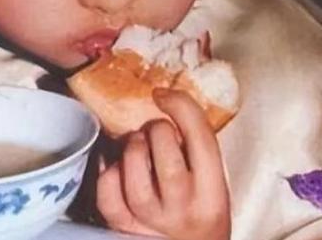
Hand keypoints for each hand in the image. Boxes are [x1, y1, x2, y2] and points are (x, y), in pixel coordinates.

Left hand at [96, 88, 230, 239]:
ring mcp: (153, 224)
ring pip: (135, 175)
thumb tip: (167, 104)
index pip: (202, 138)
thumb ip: (196, 153)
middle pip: (167, 155)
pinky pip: (108, 195)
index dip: (180, 106)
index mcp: (213, 195)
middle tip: (154, 130)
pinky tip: (116, 166)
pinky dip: (108, 174)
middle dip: (155, 130)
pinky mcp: (124, 231)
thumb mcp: (210, 187)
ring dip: (132, 148)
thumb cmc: (199, 216)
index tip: (162, 95)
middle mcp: (186, 210)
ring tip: (136, 144)